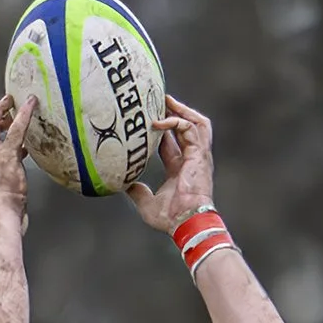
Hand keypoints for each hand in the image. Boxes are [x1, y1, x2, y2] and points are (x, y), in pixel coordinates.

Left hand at [0, 92, 37, 219]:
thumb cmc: (4, 189)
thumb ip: (17, 129)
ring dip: (6, 136)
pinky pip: (7, 160)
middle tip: (11, 111)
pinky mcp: (2, 182)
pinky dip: (14, 153)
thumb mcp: (10, 153)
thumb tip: (23, 107)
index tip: (11, 98)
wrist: (3, 218)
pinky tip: (22, 157)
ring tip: (17, 131)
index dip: (1, 106)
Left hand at [124, 95, 216, 235]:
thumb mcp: (147, 204)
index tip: (146, 117)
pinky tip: (158, 122)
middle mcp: (191, 159)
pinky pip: (189, 127)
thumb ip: (137, 192)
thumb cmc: (171, 219)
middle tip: (158, 100)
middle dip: (175, 111)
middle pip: (187, 126)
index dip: (161, 128)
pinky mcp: (200, 154)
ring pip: (196, 122)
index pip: (172, 141)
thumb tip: (123, 184)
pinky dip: (175, 121)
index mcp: (181, 168)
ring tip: (165, 100)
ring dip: (181, 109)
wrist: (188, 222)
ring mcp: (198, 155)